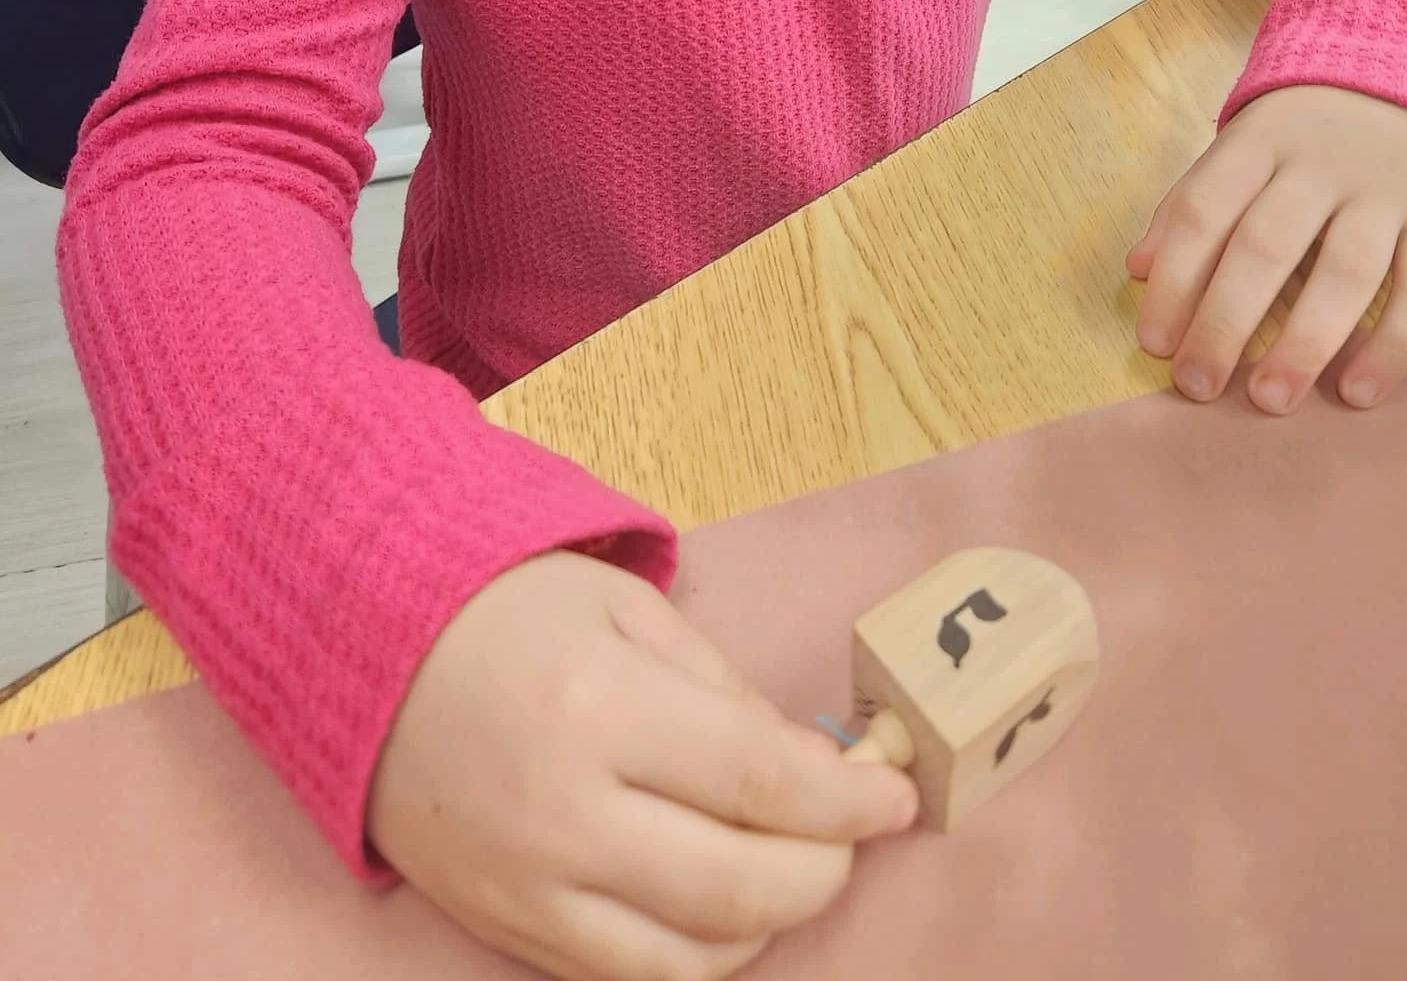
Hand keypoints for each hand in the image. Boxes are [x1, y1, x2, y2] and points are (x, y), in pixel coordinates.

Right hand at [367, 551, 916, 980]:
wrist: (364, 646)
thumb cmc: (506, 608)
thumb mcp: (626, 609)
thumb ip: (726, 692)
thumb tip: (815, 769)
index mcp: (601, 710)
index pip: (761, 782)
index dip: (848, 800)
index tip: (897, 795)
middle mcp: (565, 817)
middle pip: (740, 889)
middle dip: (825, 871)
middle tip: (852, 834)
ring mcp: (529, 890)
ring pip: (688, 964)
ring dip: (766, 927)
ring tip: (788, 866)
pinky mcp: (503, 930)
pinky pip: (621, 979)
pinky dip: (693, 959)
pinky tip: (720, 907)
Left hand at [1127, 86, 1406, 416]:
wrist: (1406, 78)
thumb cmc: (1302, 136)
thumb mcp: (1239, 148)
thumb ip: (1191, 205)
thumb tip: (1138, 270)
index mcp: (1257, 142)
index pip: (1204, 210)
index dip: (1175, 280)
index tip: (1155, 345)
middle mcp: (1320, 164)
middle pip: (1266, 245)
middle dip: (1225, 322)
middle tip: (1197, 384)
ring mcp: (1386, 190)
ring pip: (1346, 271)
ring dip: (1303, 343)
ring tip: (1268, 398)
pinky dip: (1391, 347)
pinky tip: (1355, 393)